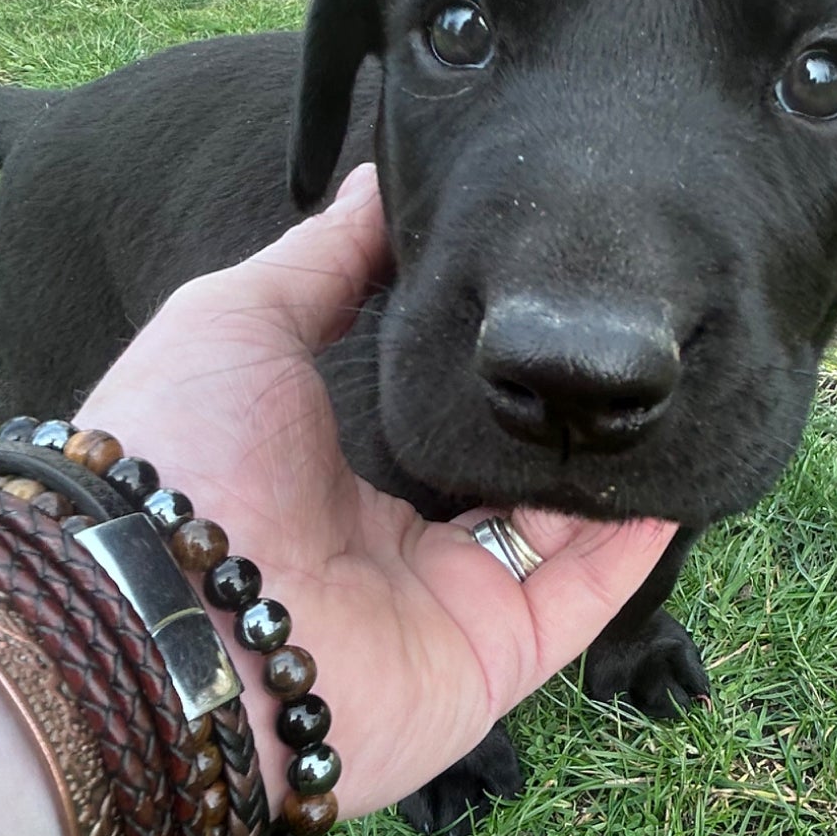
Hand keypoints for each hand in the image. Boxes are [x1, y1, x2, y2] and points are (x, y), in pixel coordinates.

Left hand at [78, 164, 677, 816]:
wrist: (157, 609)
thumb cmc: (182, 454)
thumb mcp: (237, 319)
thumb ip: (322, 257)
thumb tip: (381, 175)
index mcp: (342, 471)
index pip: (449, 418)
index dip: (504, 367)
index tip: (562, 298)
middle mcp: (401, 545)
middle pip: (513, 477)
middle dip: (571, 420)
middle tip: (636, 343)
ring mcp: (450, 606)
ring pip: (562, 535)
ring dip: (618, 471)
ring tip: (675, 390)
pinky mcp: (492, 660)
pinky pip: (583, 598)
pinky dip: (635, 546)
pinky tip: (679, 474)